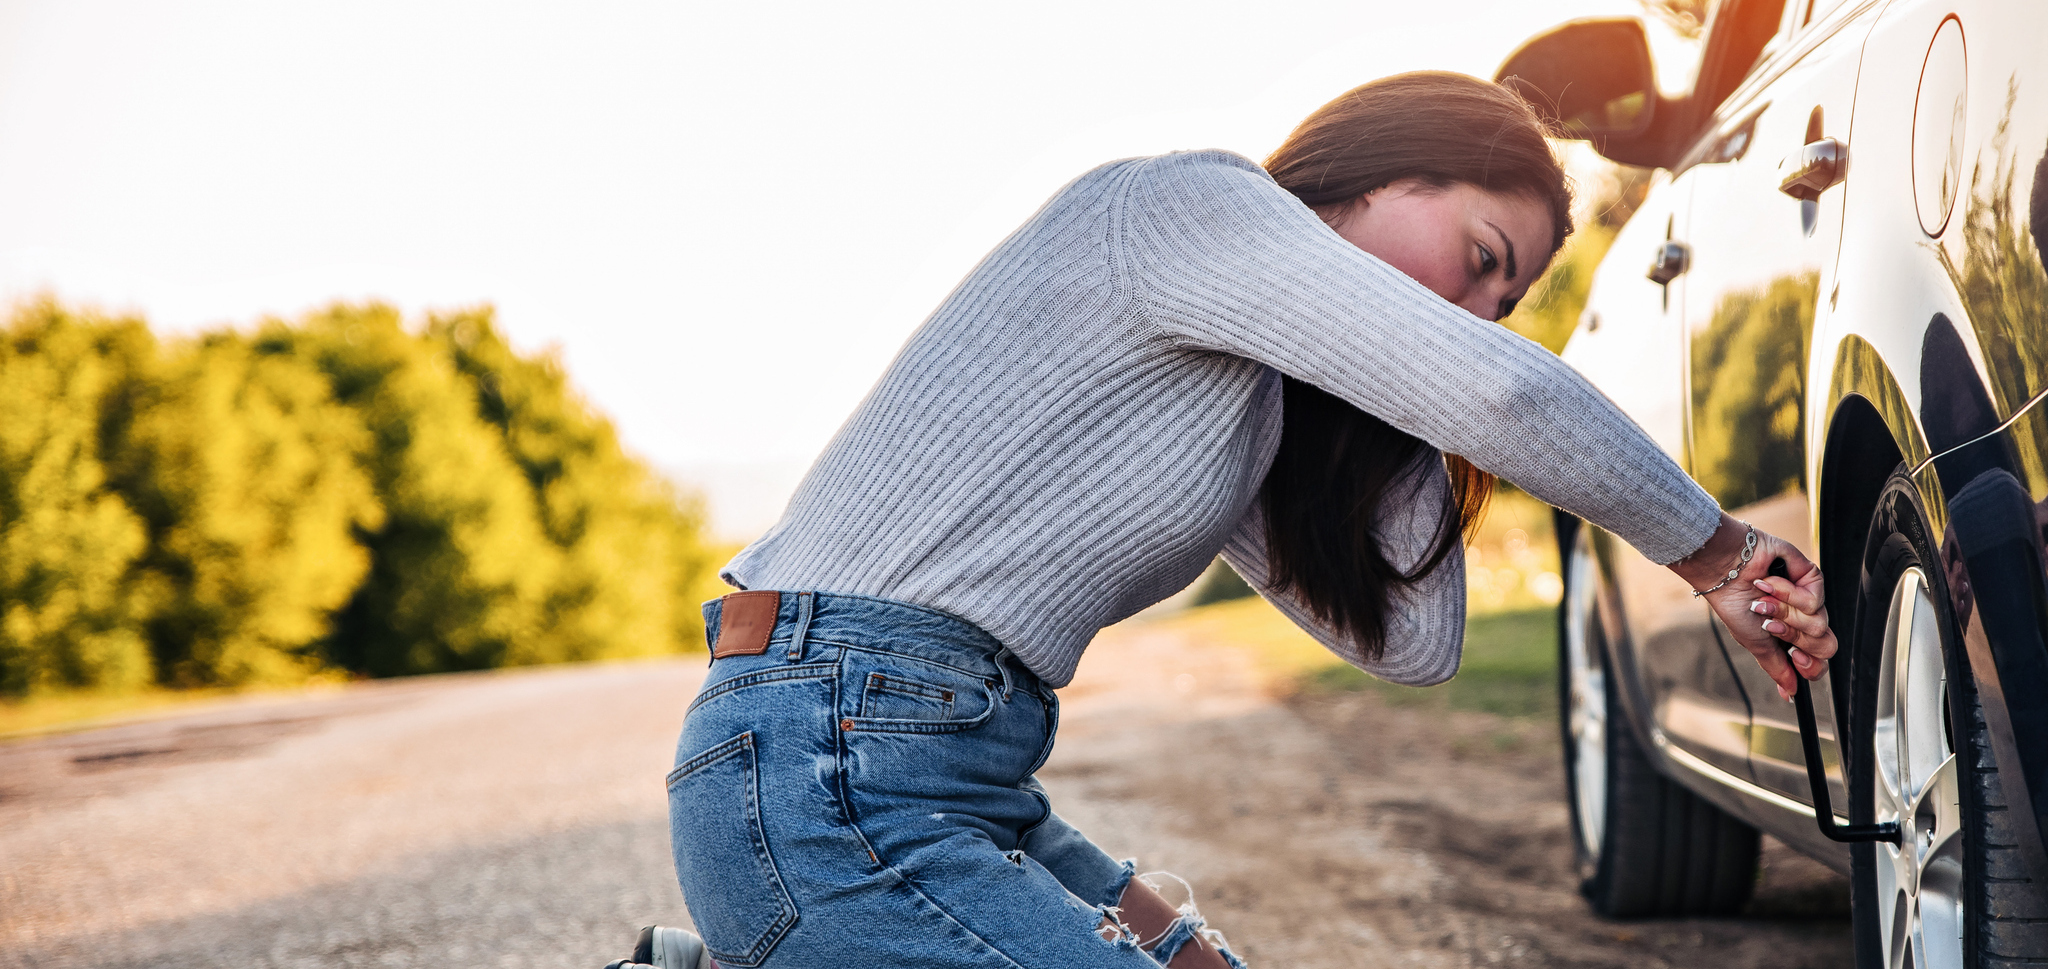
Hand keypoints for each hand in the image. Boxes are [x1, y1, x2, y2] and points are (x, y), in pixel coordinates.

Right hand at [1672, 514, 1837, 699]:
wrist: (1725, 573)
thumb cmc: (1734, 604)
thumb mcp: (1755, 643)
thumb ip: (1777, 667)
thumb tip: (1789, 693)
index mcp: (1791, 637)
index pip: (1818, 660)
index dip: (1811, 665)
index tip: (1794, 657)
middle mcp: (1803, 619)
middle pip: (1825, 645)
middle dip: (1794, 636)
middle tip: (1770, 625)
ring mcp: (1809, 598)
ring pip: (1820, 623)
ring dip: (1784, 614)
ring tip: (1763, 600)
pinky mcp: (1811, 577)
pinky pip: (1815, 599)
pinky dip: (1787, 594)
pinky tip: (1768, 584)